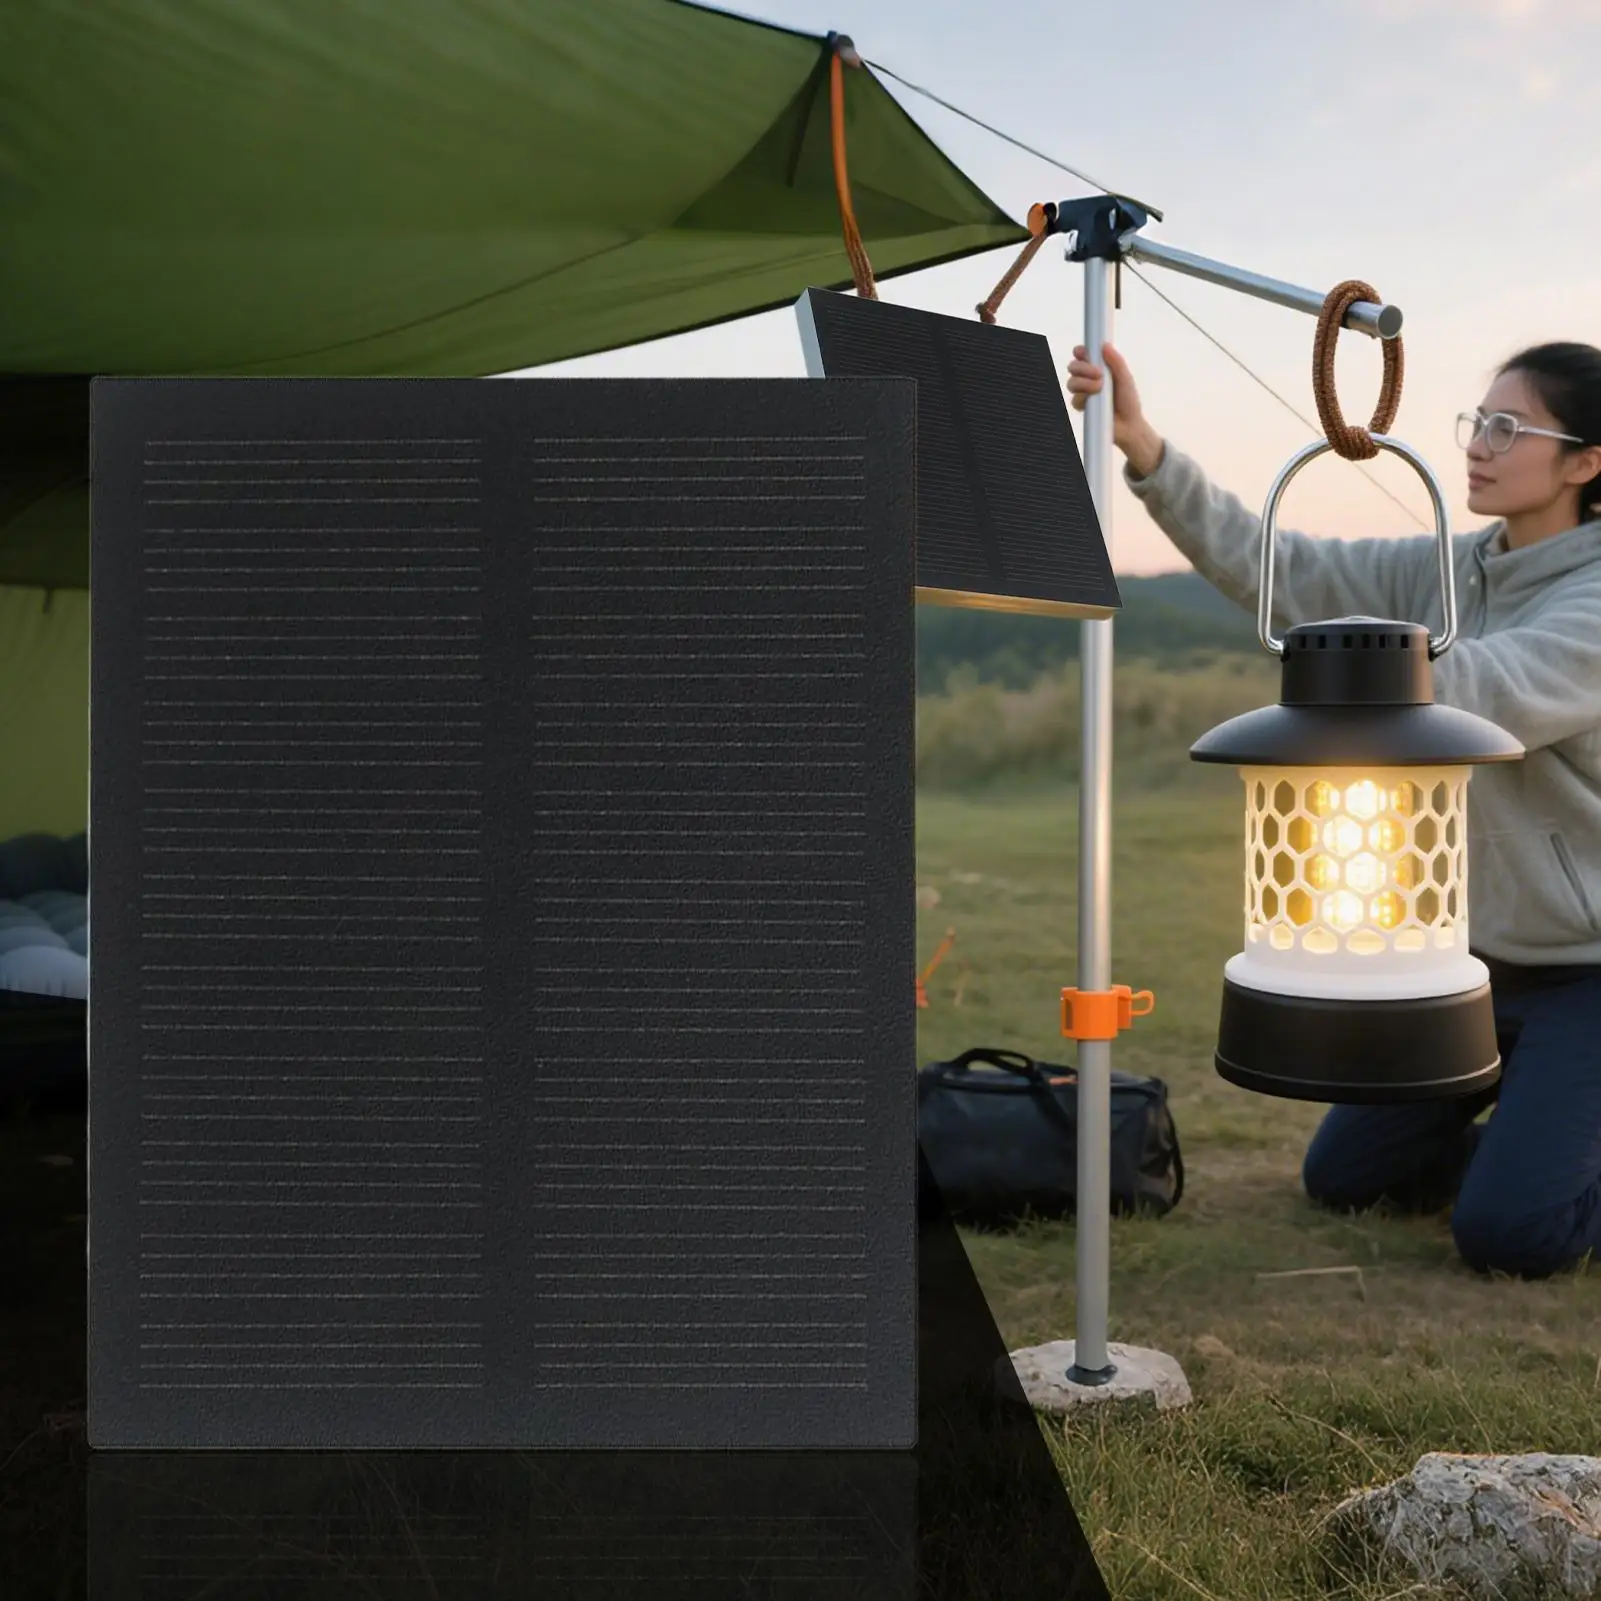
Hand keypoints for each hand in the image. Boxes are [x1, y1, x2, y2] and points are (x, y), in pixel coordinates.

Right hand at [1065, 341, 1163, 477]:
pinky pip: (1074, 399)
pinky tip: (1094, 401)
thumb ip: (1116, 362)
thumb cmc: (1129, 401)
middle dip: (1082, 368)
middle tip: (1098, 374)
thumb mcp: (1125, 378)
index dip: (1080, 352)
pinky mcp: (1082, 407)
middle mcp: (1088, 379)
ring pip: (1071, 382)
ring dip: (1083, 383)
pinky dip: (1084, 398)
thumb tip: (1104, 345)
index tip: (1083, 352)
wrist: (1129, 425)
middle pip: (1073, 366)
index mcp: (1099, 368)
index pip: (1083, 356)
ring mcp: (1083, 393)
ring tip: (1099, 388)